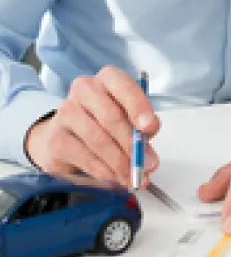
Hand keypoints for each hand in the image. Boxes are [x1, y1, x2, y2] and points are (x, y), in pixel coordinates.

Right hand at [24, 66, 160, 186]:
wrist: (66, 136)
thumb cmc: (104, 121)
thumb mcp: (129, 117)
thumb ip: (142, 126)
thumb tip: (148, 142)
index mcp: (108, 79)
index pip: (123, 86)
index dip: (138, 107)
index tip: (149, 127)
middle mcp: (85, 89)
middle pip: (111, 116)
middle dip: (132, 144)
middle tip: (147, 163)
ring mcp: (67, 112)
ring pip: (98, 139)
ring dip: (119, 162)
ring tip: (133, 176)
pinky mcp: (56, 137)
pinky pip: (84, 156)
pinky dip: (104, 170)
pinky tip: (114, 177)